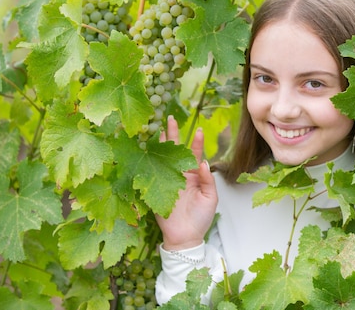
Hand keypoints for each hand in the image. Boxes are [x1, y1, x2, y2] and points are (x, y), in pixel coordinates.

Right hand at [155, 116, 217, 250]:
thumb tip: (204, 162)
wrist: (184, 237)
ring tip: (156, 127)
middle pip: (175, 151)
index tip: (199, 129)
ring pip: (162, 158)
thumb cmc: (201, 218)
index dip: (196, 142)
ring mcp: (166, 180)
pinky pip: (150, 172)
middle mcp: (179, 174)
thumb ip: (207, 180)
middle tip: (170, 118)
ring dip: (159, 143)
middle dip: (173, 134)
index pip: (194, 155)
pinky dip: (146, 160)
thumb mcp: (210, 198)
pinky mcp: (154, 189)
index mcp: (194, 176)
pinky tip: (144, 148)